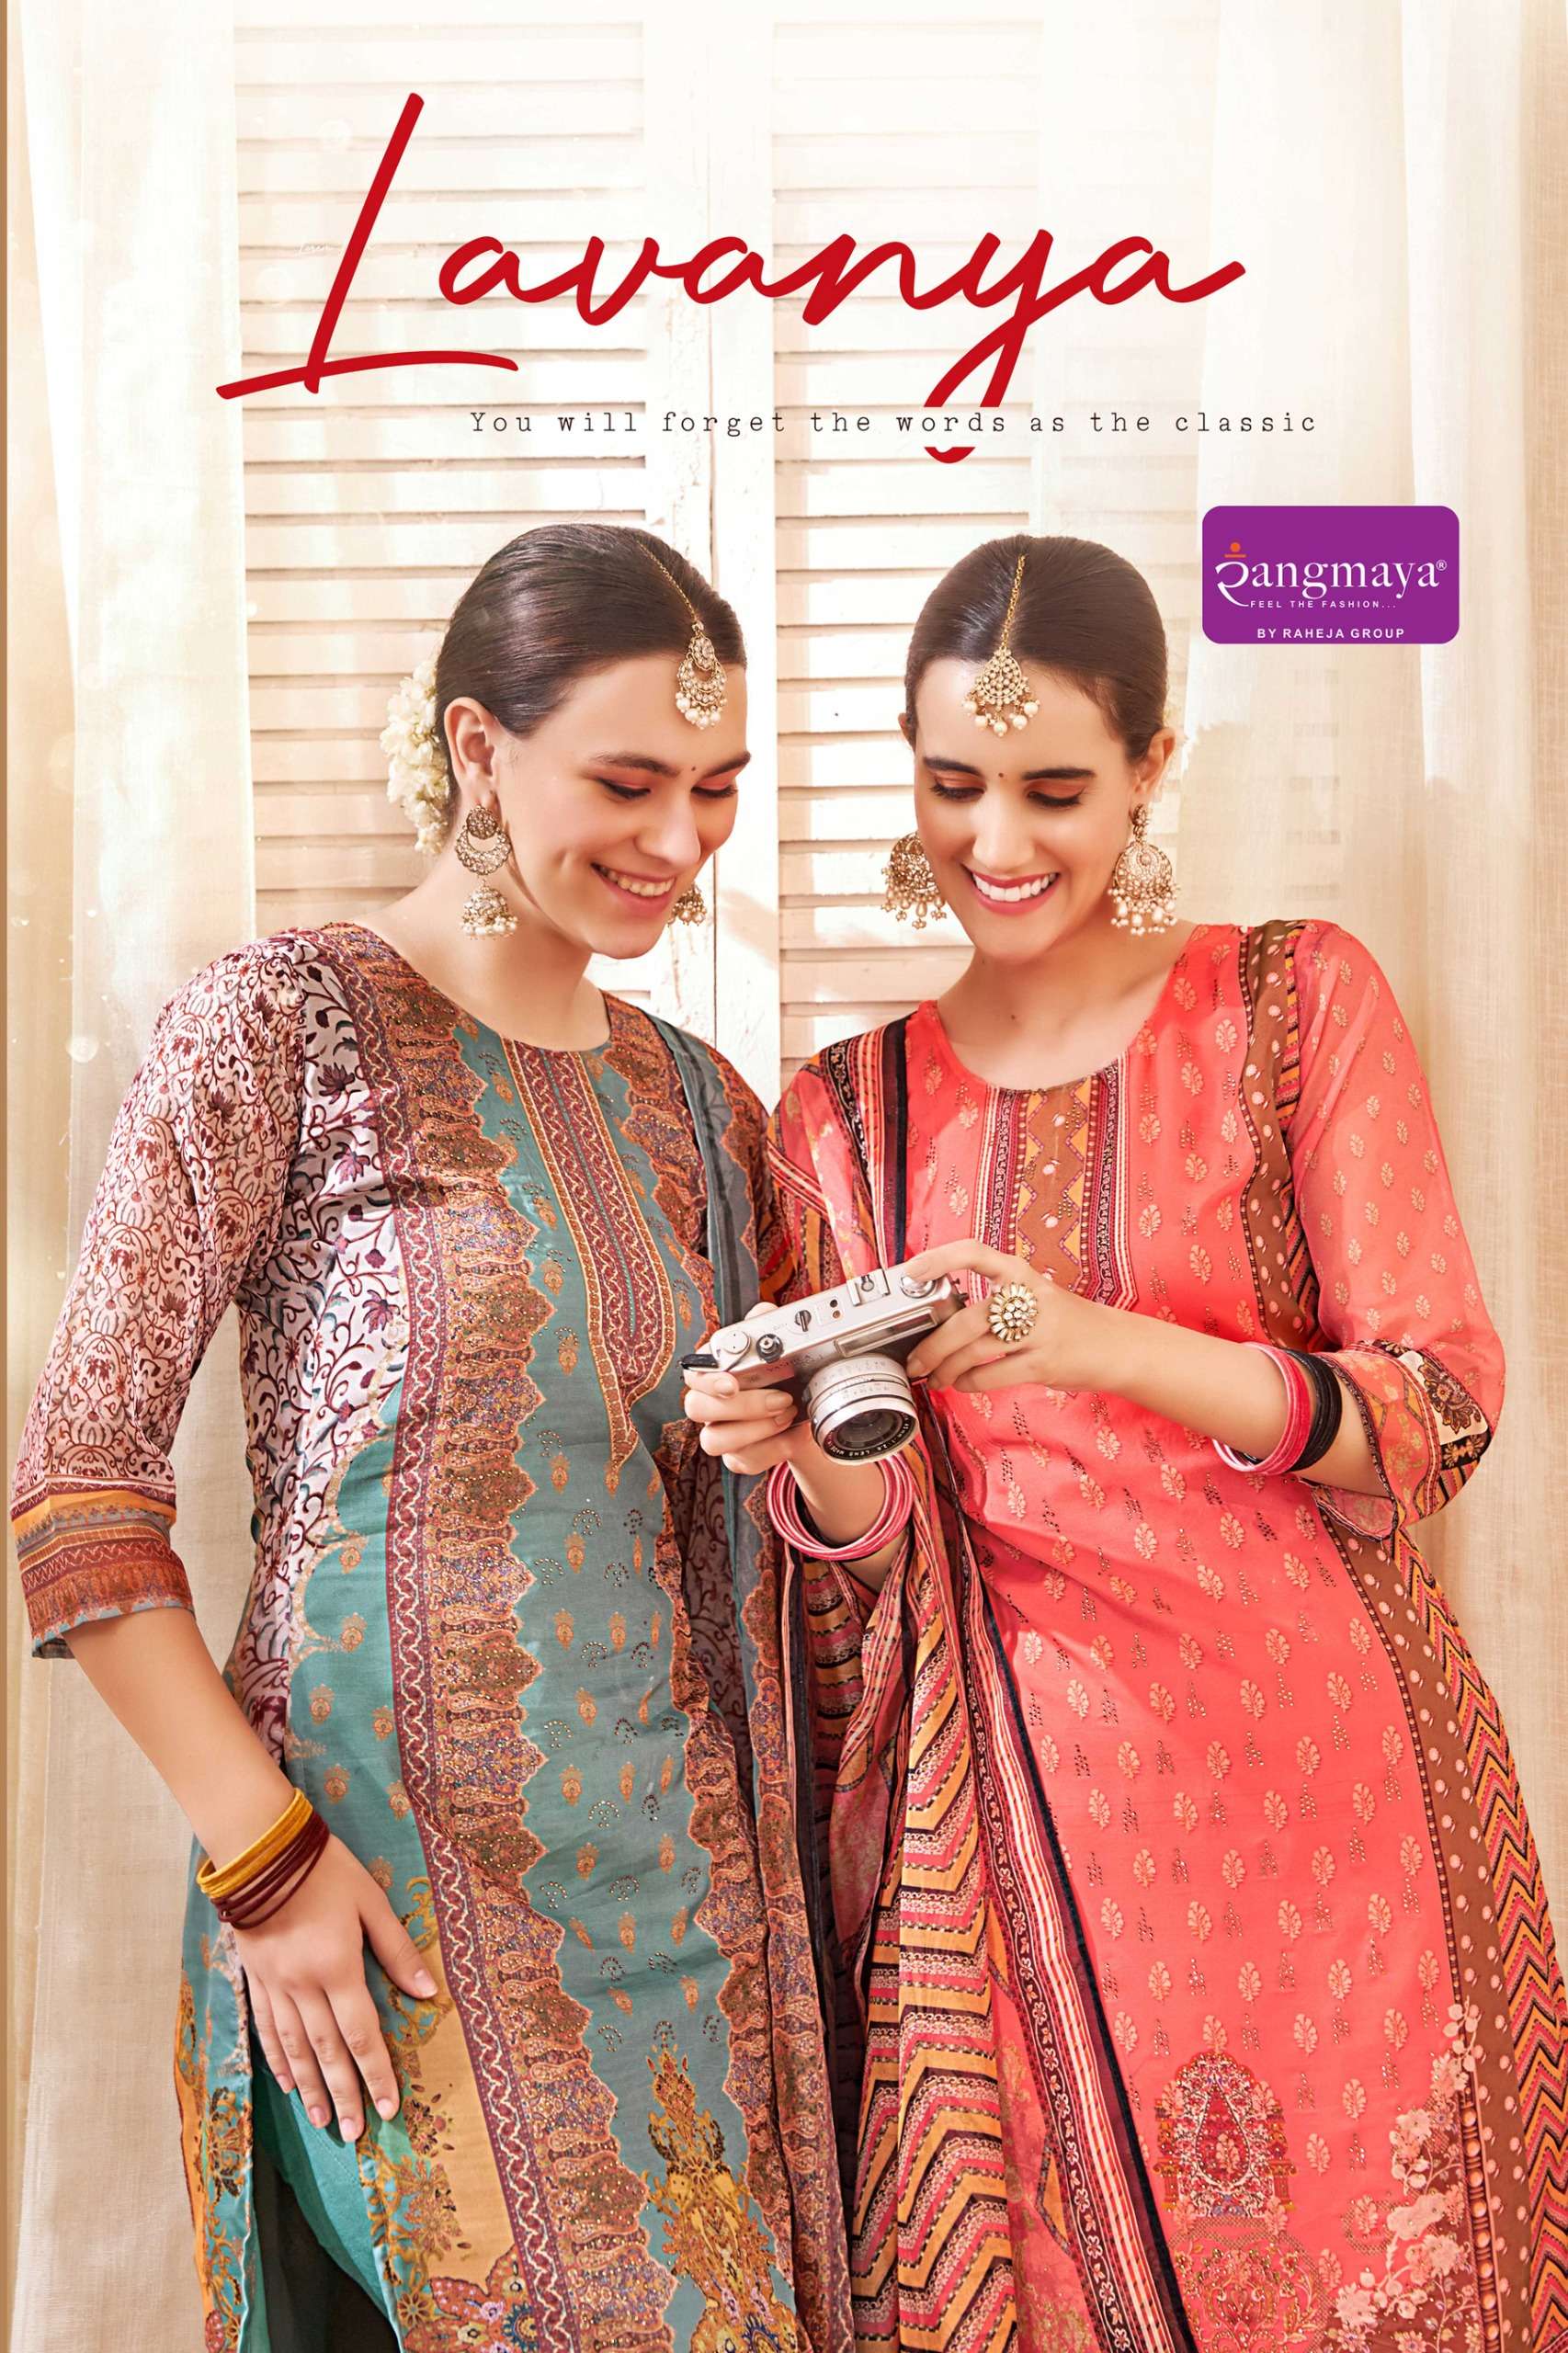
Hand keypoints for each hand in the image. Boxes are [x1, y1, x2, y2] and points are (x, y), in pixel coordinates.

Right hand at [237, 1833, 437, 2140]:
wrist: (260, 1851)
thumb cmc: (324, 1870)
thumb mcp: (370, 1902)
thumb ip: (397, 1949)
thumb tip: (428, 1992)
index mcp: (338, 1968)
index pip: (362, 2035)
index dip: (377, 2074)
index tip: (389, 2108)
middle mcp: (304, 1987)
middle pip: (328, 2053)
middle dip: (345, 2095)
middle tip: (356, 2133)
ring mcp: (275, 1987)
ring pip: (296, 2050)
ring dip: (311, 2089)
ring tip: (324, 2121)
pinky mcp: (256, 1979)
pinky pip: (267, 2031)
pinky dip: (279, 2061)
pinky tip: (287, 2083)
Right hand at [684, 1309, 893, 1558]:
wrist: (805, 1409)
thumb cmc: (785, 1373)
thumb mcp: (782, 1344)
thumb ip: (767, 1323)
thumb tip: (763, 1313)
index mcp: (713, 1373)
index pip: (692, 1375)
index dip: (707, 1380)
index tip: (732, 1383)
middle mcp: (709, 1405)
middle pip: (697, 1409)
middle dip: (742, 1407)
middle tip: (781, 1398)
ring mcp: (720, 1434)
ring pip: (713, 1441)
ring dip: (755, 1430)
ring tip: (789, 1415)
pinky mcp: (736, 1458)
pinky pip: (742, 1462)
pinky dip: (771, 1451)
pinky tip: (793, 1437)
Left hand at [901, 1240, 1110, 1395]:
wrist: (1116, 1346)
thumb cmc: (1064, 1321)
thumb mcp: (1033, 1296)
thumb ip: (993, 1301)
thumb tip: (938, 1322)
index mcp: (1020, 1273)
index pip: (974, 1253)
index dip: (937, 1260)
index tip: (909, 1272)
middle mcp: (1028, 1297)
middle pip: (964, 1320)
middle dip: (931, 1347)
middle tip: (914, 1361)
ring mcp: (1038, 1331)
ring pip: (973, 1351)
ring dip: (945, 1369)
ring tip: (935, 1378)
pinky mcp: (1043, 1363)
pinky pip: (991, 1375)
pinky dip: (969, 1383)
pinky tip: (963, 1384)